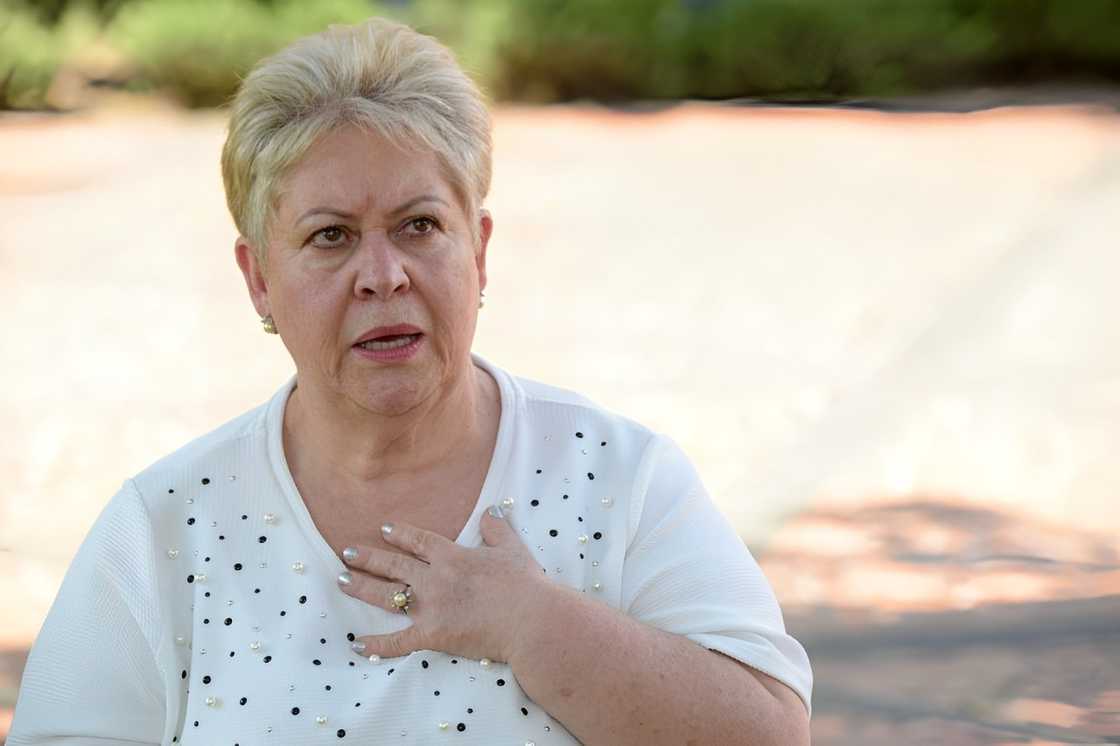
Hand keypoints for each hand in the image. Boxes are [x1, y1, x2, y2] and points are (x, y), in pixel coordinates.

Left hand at [337, 504, 548, 663]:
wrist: (530, 619)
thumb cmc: (525, 584)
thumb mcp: (511, 548)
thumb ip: (497, 528)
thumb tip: (491, 510)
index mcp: (453, 557)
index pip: (419, 541)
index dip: (400, 534)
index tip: (384, 529)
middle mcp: (435, 579)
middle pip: (393, 565)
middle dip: (367, 557)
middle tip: (346, 552)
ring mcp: (430, 607)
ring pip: (387, 595)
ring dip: (361, 587)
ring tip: (341, 579)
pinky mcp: (432, 635)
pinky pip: (398, 641)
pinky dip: (376, 645)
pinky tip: (356, 644)